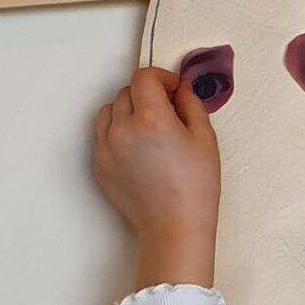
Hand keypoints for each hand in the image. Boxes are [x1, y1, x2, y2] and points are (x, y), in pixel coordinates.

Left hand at [92, 67, 219, 290]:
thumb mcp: (205, 139)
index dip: (161, 78)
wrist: (174, 227)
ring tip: (147, 129)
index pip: (144, 77)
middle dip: (146, 95)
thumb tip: (181, 89)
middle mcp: (123, 129)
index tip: (173, 90)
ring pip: (109, 110)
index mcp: (151, 118)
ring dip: (126, 111)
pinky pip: (102, 135)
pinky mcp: (99, 164)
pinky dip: (117, 133)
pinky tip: (138, 150)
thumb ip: (191, 105)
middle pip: (126, 92)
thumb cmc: (195, 189)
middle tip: (166, 112)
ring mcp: (106, 147)